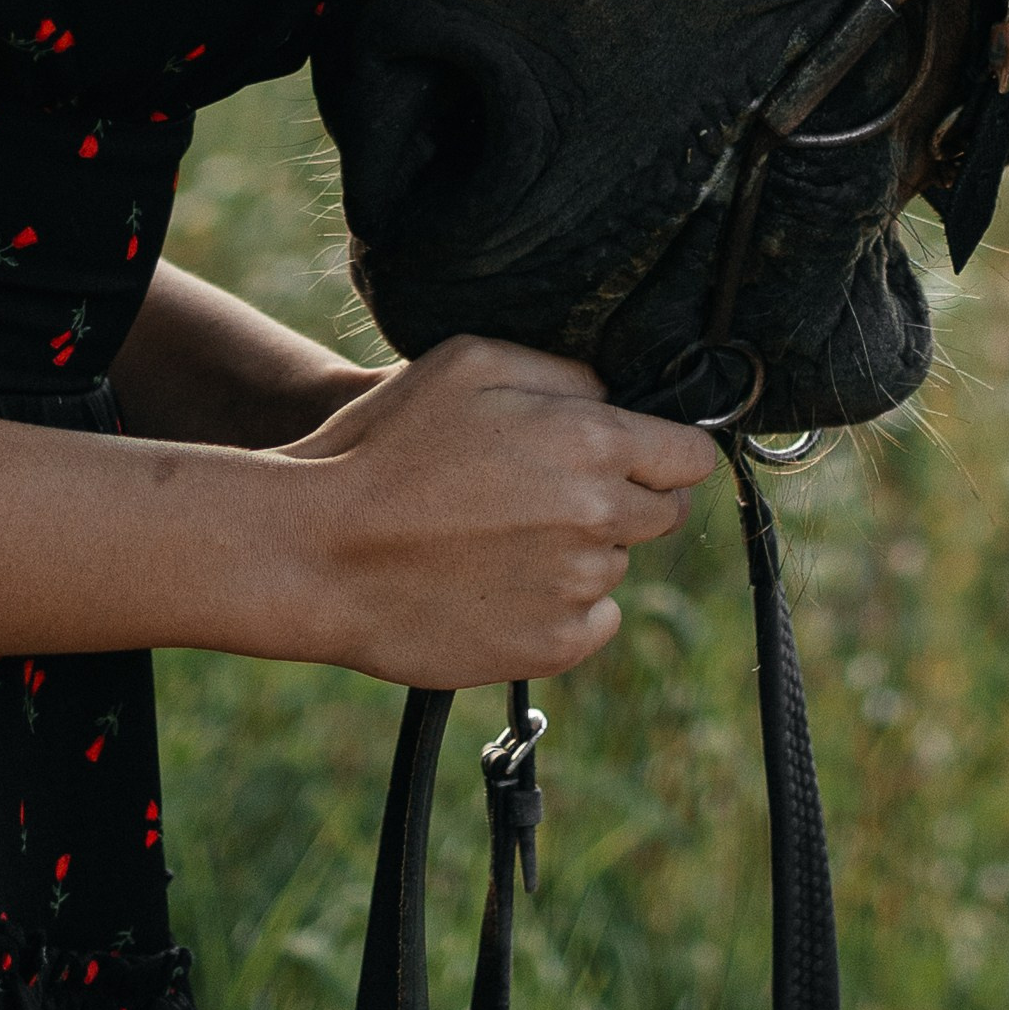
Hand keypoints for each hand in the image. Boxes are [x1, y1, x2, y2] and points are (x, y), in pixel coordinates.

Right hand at [280, 339, 720, 688]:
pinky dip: (564, 605)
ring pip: (616, 564)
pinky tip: (502, 582)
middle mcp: (598, 518)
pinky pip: (593, 622)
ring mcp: (576, 589)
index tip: (642, 453)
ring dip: (583, 549)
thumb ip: (564, 373)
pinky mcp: (549, 648)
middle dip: (625, 496)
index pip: (691, 455)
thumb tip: (613, 395)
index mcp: (592, 441)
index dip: (669, 450)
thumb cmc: (387, 444)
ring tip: (502, 535)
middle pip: (662, 513)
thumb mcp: (473, 362)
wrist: (317, 551)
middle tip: (552, 490)